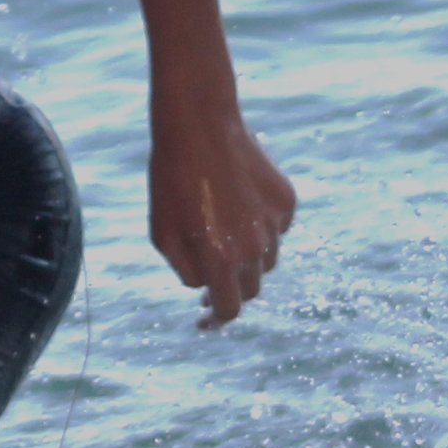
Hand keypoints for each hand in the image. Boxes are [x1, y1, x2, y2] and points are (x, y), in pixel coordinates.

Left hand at [150, 110, 295, 328]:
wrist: (199, 127)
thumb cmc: (171, 181)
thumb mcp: (162, 233)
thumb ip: (186, 270)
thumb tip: (207, 287)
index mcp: (220, 259)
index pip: (230, 309)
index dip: (217, 320)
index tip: (206, 320)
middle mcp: (254, 247)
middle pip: (251, 289)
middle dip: (232, 288)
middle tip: (212, 278)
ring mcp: (275, 223)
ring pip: (266, 259)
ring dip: (247, 257)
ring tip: (221, 228)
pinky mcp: (286, 201)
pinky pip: (277, 227)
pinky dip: (261, 226)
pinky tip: (238, 202)